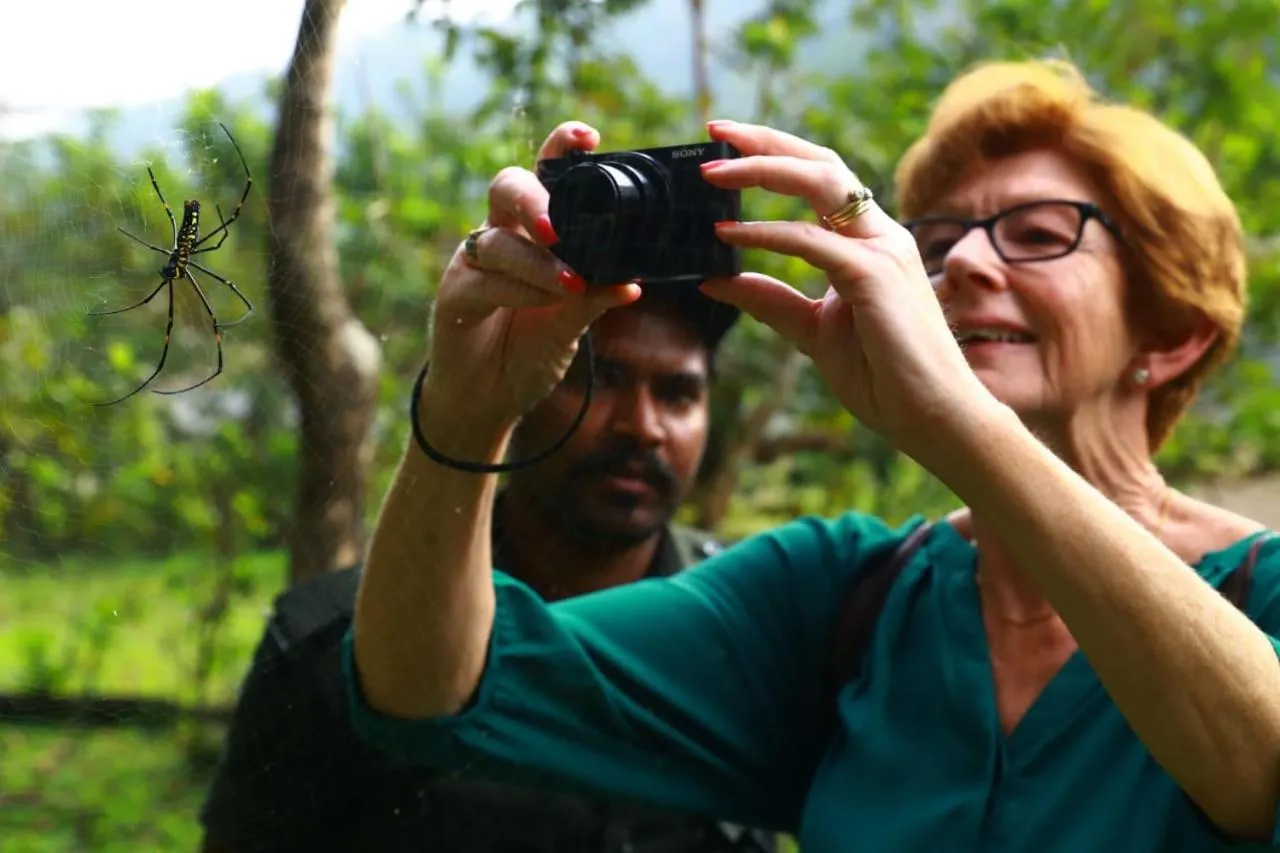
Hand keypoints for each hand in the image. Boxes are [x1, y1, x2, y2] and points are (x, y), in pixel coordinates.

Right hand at [424, 122, 639, 432]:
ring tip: (572, 284)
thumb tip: (633, 282)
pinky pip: (485, 284)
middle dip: (536, 200)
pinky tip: (546, 301)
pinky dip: (519, 290)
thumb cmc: (526, 351)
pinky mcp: (453, 297)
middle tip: (561, 228)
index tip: (588, 136)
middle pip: (507, 188)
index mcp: (528, 233)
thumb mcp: (569, 323)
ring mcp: (471, 265)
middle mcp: (497, 237)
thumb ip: (594, 298)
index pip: (543, 178)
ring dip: (538, 263)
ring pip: (499, 242)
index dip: (559, 150)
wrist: (488, 400)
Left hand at [697, 120, 997, 460]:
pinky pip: (811, 242)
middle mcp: (880, 236)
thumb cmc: (885, 379)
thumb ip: (772, 301)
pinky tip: (728, 234)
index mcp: (869, 245)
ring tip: (713, 173)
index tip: (726, 145)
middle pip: (821, 163)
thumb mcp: (813, 332)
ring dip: (763, 169)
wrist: (934, 418)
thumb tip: (718, 280)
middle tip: (715, 133)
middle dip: (766, 141)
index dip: (776, 154)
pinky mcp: (874, 277)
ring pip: (822, 183)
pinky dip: (766, 232)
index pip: (821, 179)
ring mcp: (882, 252)